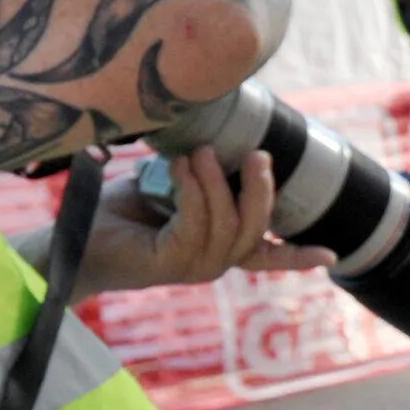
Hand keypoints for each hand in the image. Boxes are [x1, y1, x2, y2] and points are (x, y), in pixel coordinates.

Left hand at [78, 148, 334, 293]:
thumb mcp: (168, 189)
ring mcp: (196, 267)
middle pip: (256, 228)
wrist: (75, 240)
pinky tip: (180, 168)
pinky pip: (197, 221)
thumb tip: (216, 142)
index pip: (266, 258)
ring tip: (199, 153)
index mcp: (217, 249)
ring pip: (229, 223)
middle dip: (262, 190)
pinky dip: (192, 190)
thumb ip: (197, 180)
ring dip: (216, 183)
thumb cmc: (118, 214)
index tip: (334, 256)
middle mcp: (213, 263)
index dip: (299, 257)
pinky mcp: (174, 262)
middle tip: (258, 155)